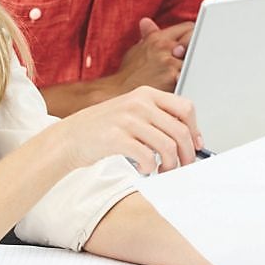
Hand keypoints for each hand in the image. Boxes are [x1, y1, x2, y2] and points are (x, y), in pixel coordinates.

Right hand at [51, 85, 202, 174]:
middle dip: (187, 153)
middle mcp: (139, 103)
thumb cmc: (102, 128)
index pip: (185, 108)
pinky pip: (148, 157)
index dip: (195, 129)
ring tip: (162, 170)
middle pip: (180, 130)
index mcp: (146, 94)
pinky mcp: (117, 138)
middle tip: (183, 165)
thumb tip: (190, 137)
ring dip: (170, 164)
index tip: (196, 145)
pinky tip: (144, 168)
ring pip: (167, 146)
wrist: (69, 137)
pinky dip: (150, 167)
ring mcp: (127, 119)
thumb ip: (158, 118)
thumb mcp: (132, 112)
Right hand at [111, 18, 193, 93]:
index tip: (190, 46)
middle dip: (195, 48)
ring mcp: (169, 61)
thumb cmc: (129, 74)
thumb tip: (146, 22)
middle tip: (190, 59)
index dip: (190, 37)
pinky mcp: (173, 77)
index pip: (188, 28)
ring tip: (187, 72)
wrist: (119, 93)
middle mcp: (164, 47)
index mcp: (157, 38)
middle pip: (195, 38)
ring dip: (194, 65)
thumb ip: (147, 35)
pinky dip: (191, 78)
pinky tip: (186, 82)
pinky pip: (191, 74)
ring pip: (196, 57)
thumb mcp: (137, 50)